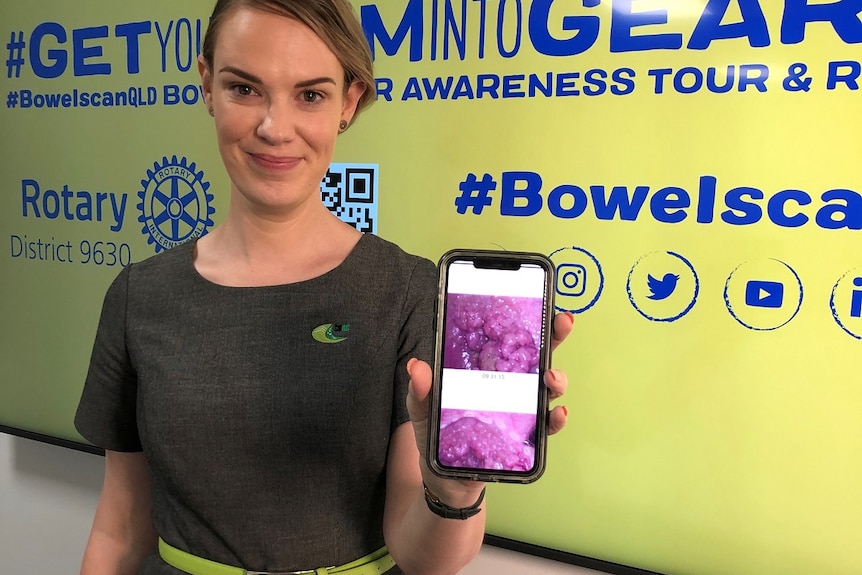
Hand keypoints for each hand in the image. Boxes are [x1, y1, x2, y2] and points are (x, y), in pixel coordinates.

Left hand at [405, 312, 573, 499]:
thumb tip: (416, 366)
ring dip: (556, 380)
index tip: (539, 300)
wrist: (444, 479)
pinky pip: (546, 430)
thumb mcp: (422, 410)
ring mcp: (521, 413)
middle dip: (554, 337)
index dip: (525, 320)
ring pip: (548, 390)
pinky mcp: (525, 442)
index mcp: (487, 371)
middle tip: (561, 324)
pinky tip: (556, 414)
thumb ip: (419, 390)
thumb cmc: (438, 435)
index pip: (509, 340)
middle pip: (538, 357)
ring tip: (551, 376)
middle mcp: (510, 387)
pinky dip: (554, 421)